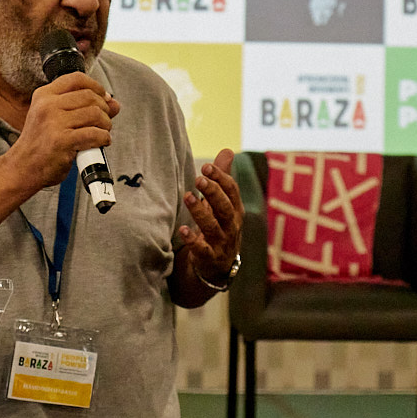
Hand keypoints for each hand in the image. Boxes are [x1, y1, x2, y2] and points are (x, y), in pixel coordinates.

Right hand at [5, 73, 120, 189]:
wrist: (22, 168)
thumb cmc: (40, 144)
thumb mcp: (54, 118)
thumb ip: (83, 108)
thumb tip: (114, 103)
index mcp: (44, 95)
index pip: (77, 79)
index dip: (96, 86)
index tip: (104, 97)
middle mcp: (48, 105)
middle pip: (90, 96)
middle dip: (104, 109)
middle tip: (104, 122)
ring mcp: (54, 122)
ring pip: (95, 114)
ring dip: (106, 125)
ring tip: (101, 133)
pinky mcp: (62, 141)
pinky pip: (95, 134)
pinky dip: (103, 139)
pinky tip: (99, 143)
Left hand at [179, 148, 243, 283]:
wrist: (218, 267)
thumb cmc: (219, 227)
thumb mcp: (223, 203)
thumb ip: (223, 178)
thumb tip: (227, 150)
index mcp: (235, 210)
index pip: (232, 191)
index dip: (221, 178)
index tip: (206, 167)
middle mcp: (231, 226)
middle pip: (225, 207)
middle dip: (213, 192)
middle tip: (199, 178)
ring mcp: (221, 243)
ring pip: (213, 226)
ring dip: (200, 212)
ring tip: (187, 197)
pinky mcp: (209, 258)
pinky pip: (202, 249)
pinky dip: (192, 240)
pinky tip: (182, 230)